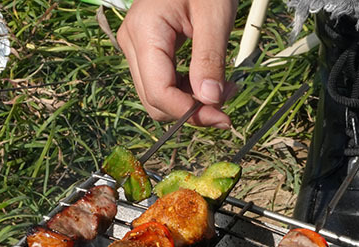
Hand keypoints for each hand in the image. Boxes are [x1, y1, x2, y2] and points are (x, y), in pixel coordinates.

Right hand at [117, 0, 238, 128]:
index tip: (222, 118)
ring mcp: (135, 48)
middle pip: (155, 101)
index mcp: (145, 32)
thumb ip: (210, 60)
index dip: (190, 113)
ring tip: (222, 88)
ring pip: (158, 98)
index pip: (159, 93)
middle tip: (227, 101)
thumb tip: (210, 101)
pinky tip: (208, 82)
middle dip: (191, 111)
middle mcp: (132, 43)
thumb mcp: (214, 16)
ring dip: (190, 104)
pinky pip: (162, 85)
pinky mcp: (145, 52)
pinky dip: (186, 92)